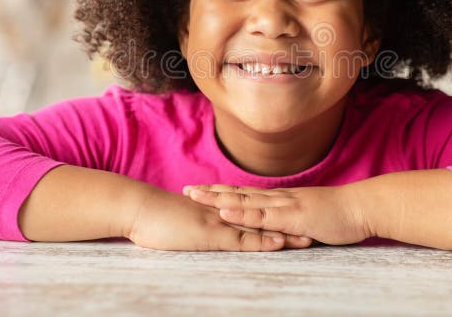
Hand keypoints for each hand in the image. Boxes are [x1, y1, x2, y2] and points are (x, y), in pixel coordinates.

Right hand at [125, 186, 312, 250]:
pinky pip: (241, 239)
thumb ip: (196, 222)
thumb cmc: (153, 218)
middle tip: (314, 227)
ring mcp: (219, 223)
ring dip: (284, 234)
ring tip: (309, 239)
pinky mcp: (211, 235)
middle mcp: (224, 215)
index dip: (276, 218)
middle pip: (263, 220)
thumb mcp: (181, 220)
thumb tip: (203, 228)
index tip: (297, 221)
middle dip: (289, 224)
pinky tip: (279, 243)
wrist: (137, 208)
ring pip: (259, 229)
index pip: (253, 215)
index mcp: (218, 211)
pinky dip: (261, 241)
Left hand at [183, 183, 371, 245]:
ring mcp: (284, 206)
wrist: (361, 208)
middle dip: (211, 191)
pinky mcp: (291, 217)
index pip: (246, 194)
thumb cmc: (340, 215)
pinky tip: (225, 212)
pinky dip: (242, 214)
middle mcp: (278, 198)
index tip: (201, 189)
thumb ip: (292, 221)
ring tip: (195, 196)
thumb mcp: (309, 218)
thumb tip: (281, 228)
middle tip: (186, 189)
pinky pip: (263, 216)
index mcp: (281, 199)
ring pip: (245, 201)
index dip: (223, 191)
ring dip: (218, 198)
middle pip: (238, 193)